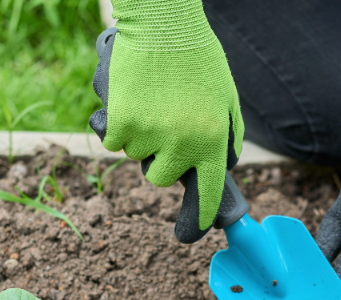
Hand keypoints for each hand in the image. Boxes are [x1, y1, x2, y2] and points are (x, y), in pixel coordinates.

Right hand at [87, 1, 243, 240]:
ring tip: (150, 101)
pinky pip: (112, 141)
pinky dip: (117, 124)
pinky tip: (130, 99)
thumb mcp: (227, 96)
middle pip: (160, 178)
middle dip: (157, 159)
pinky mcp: (122, 123)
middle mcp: (183, 144)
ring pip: (134, 156)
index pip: (206, 191)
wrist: (163, 25)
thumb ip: (228, 133)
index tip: (191, 233)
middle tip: (162, 126)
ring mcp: (151, 136)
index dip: (198, 216)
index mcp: (212, 140)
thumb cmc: (197, 57)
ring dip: (138, 136)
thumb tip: (227, 164)